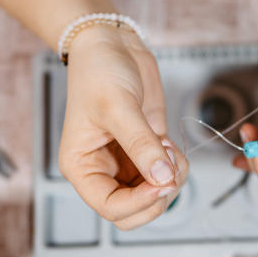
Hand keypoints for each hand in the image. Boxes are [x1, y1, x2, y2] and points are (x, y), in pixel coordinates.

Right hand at [58, 25, 187, 229]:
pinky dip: (176, 165)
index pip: (110, 208)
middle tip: (169, 168)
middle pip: (133, 212)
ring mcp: (126, 163)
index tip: (162, 182)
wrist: (112, 44)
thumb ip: (141, 145)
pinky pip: (167, 175)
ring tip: (166, 146)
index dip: (139, 203)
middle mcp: (102, 171)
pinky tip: (168, 141)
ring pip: (154, 196)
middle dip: (157, 197)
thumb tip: (162, 178)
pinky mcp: (147, 152)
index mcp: (82, 167)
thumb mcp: (118, 106)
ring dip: (171, 178)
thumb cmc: (99, 71)